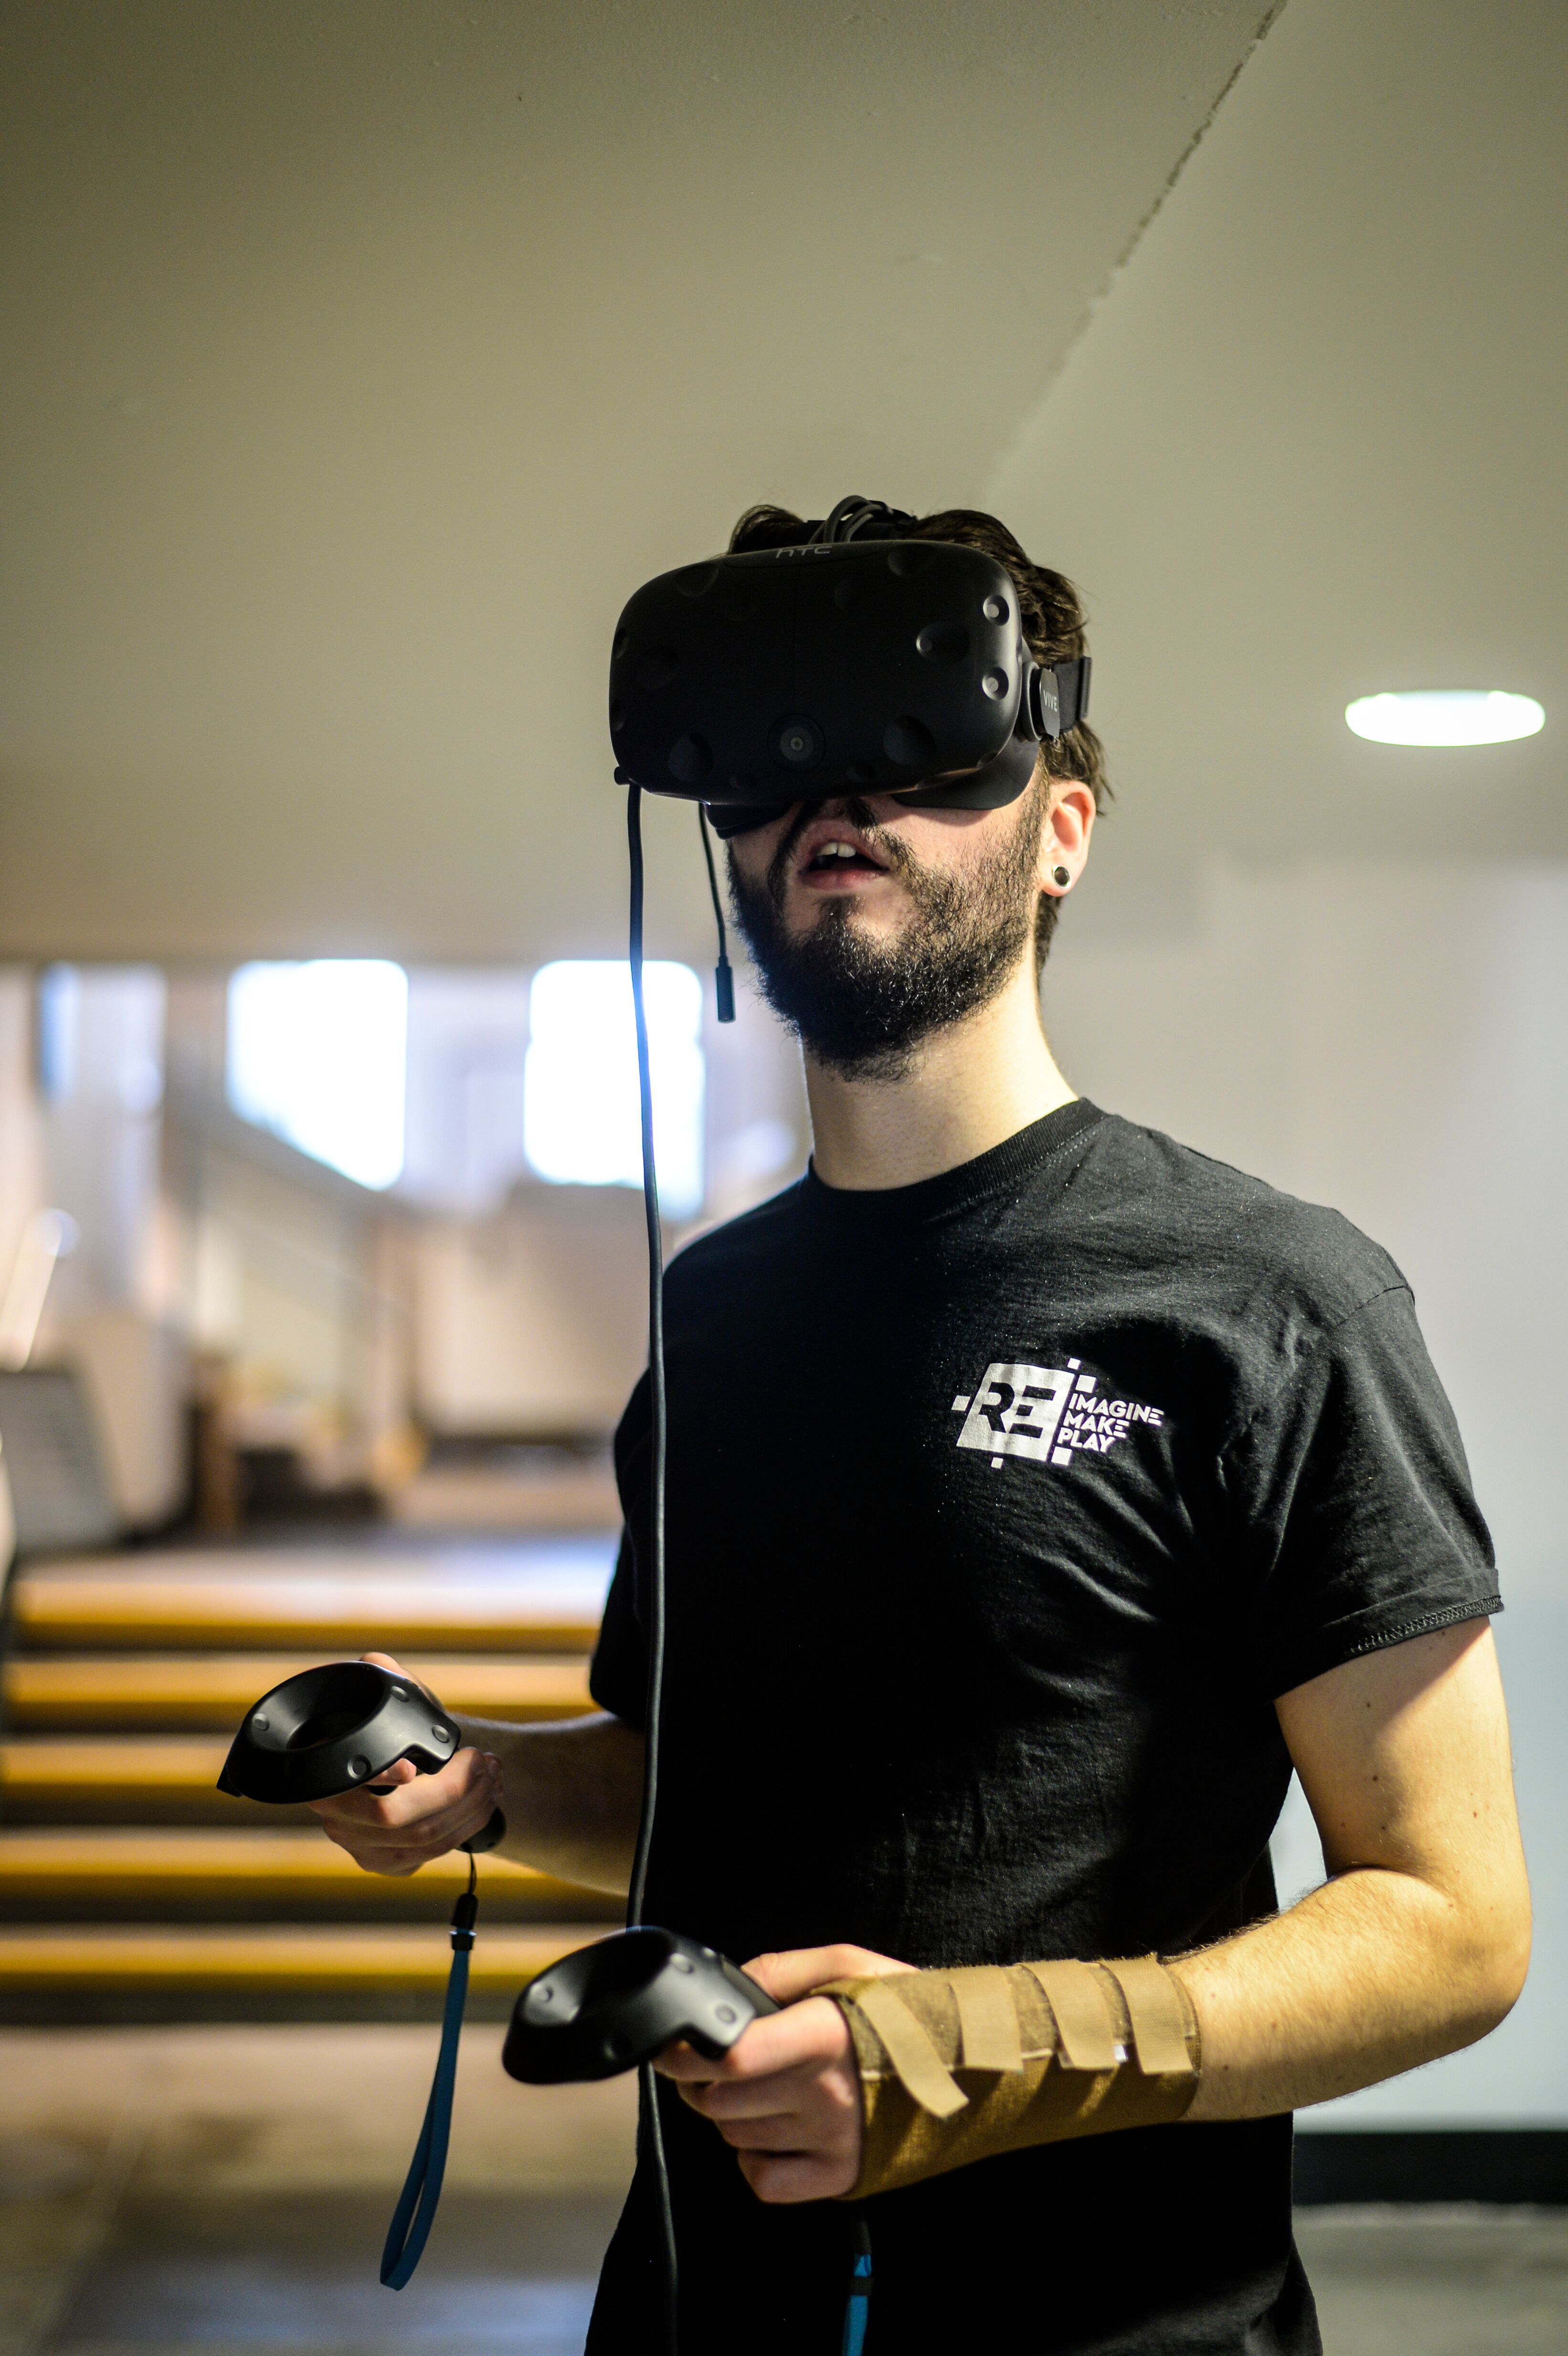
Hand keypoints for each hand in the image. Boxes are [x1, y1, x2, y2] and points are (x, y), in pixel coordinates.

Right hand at [306, 1653, 503, 1876]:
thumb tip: (376, 1662)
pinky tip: (486, 1802)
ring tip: (495, 1777)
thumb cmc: (396, 1729)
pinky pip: (433, 1853)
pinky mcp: (387, 1864)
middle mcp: (335, 1816)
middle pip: (395, 1817)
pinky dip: (468, 1826)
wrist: (401, 1768)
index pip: (348, 1783)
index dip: (381, 1776)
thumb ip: (383, 1676)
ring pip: (422, 1837)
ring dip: (471, 1806)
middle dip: (453, 1788)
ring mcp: (359, 1846)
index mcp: (326, 1773)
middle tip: (484, 1760)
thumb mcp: (389, 1698)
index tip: (414, 1767)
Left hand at [656, 1943, 908, 2202]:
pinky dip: (753, 2159)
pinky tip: (773, 2130)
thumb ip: (780, 1970)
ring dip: (731, 2114)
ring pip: (736, 2137)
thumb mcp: (846, 1964)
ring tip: (761, 2088)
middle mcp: (824, 2094)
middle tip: (716, 2062)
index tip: (671, 2046)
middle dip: (702, 2081)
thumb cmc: (903, 2010)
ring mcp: (832, 2142)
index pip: (732, 2057)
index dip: (686, 2054)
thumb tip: (725, 1987)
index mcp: (823, 2036)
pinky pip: (764, 2181)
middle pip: (720, 2101)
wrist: (970, 2065)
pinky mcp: (840, 2177)